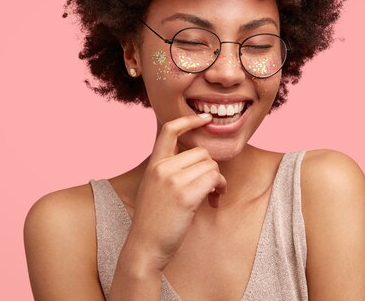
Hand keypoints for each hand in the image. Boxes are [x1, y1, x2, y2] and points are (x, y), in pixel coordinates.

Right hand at [126, 113, 227, 271]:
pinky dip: (219, 188)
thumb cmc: (154, 221)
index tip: (205, 118)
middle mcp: (162, 168)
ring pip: (210, 164)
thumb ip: (170, 171)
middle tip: (212, 187)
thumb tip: (201, 161)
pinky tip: (214, 201)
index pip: (169, 130)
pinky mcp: (185, 195)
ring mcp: (172, 181)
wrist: (145, 247)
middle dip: (212, 168)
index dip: (189, 121)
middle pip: (201, 152)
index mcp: (154, 164)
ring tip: (213, 196)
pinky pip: (214, 178)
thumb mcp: (155, 188)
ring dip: (218, 180)